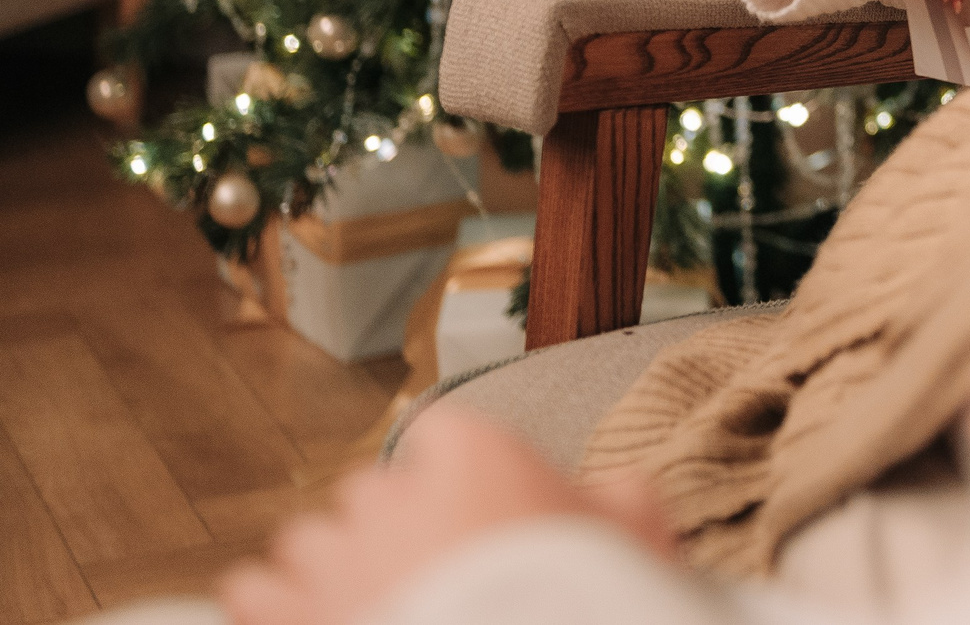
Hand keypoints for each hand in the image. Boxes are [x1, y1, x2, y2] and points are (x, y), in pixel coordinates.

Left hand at [218, 408, 673, 624]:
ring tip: (376, 610)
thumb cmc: (583, 602)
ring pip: (309, 540)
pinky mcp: (288, 614)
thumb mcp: (640, 540)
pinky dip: (273, 604)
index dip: (461, 483)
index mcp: (476, 454)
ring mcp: (334, 557)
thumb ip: (621, 500)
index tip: (479, 523)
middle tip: (434, 583)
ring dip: (333, 570)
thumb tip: (613, 494)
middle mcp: (394, 493)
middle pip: (373, 492)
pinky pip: (253, 588)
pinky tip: (310, 618)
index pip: (444, 439)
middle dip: (393, 531)